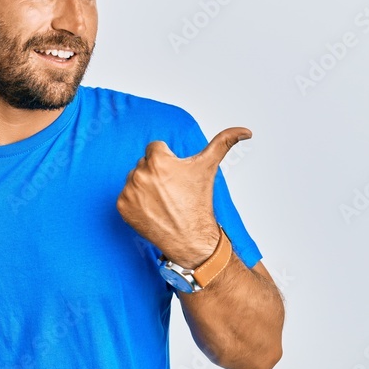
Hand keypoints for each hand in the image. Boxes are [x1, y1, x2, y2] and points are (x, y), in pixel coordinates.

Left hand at [116, 127, 250, 266]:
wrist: (190, 237)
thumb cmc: (199, 202)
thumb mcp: (209, 168)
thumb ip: (223, 143)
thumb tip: (246, 131)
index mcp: (157, 160)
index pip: (155, 148)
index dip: (167, 160)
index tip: (175, 176)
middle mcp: (140, 173)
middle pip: (144, 164)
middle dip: (156, 173)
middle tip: (171, 191)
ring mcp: (129, 191)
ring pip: (134, 179)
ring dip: (145, 187)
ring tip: (162, 200)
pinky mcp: (121, 206)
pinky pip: (125, 196)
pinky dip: (135, 202)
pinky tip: (151, 210)